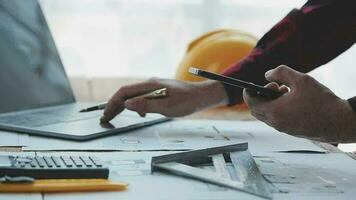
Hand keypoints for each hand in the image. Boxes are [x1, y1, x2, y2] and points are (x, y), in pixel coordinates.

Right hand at [100, 78, 227, 121]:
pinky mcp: (159, 92)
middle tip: (105, 118)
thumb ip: (146, 105)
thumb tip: (127, 104)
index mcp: (150, 86)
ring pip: (133, 96)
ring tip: (114, 116)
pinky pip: (142, 98)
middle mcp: (150, 84)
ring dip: (123, 106)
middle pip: (127, 93)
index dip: (113, 102)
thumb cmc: (187, 101)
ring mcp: (154, 87)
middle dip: (114, 105)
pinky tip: (140, 115)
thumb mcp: (166, 106)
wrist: (201, 96)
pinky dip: (135, 106)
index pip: (125, 92)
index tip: (106, 113)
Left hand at [243, 65, 355, 142]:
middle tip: (275, 86)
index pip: (251, 102)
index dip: (248, 92)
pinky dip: (277, 108)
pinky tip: (292, 99)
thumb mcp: (301, 80)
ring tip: (286, 90)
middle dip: (260, 95)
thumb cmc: (322, 101)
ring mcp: (283, 129)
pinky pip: (276, 119)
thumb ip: (281, 73)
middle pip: (256, 110)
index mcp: (275, 111)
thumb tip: (267, 75)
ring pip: (267, 115)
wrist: (340, 123)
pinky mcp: (291, 131)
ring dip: (270, 101)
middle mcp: (276, 123)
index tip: (250, 84)